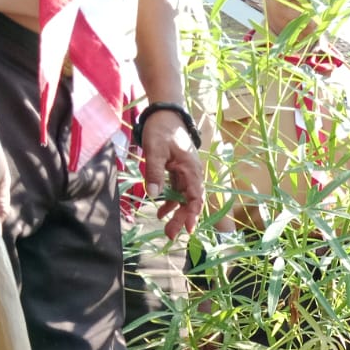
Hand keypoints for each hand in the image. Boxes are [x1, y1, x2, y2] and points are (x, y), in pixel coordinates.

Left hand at [139, 109, 204, 239]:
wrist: (165, 114)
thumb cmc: (161, 130)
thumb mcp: (154, 150)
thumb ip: (154, 173)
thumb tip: (154, 195)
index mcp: (191, 170)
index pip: (195, 198)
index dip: (192, 215)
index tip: (188, 230)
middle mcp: (192, 174)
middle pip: (190, 202)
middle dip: (182, 219)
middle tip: (170, 235)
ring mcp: (186, 174)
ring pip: (184, 199)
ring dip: (176, 213)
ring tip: (165, 227)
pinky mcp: (179, 172)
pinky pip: (177, 192)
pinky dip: (170, 202)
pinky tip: (160, 210)